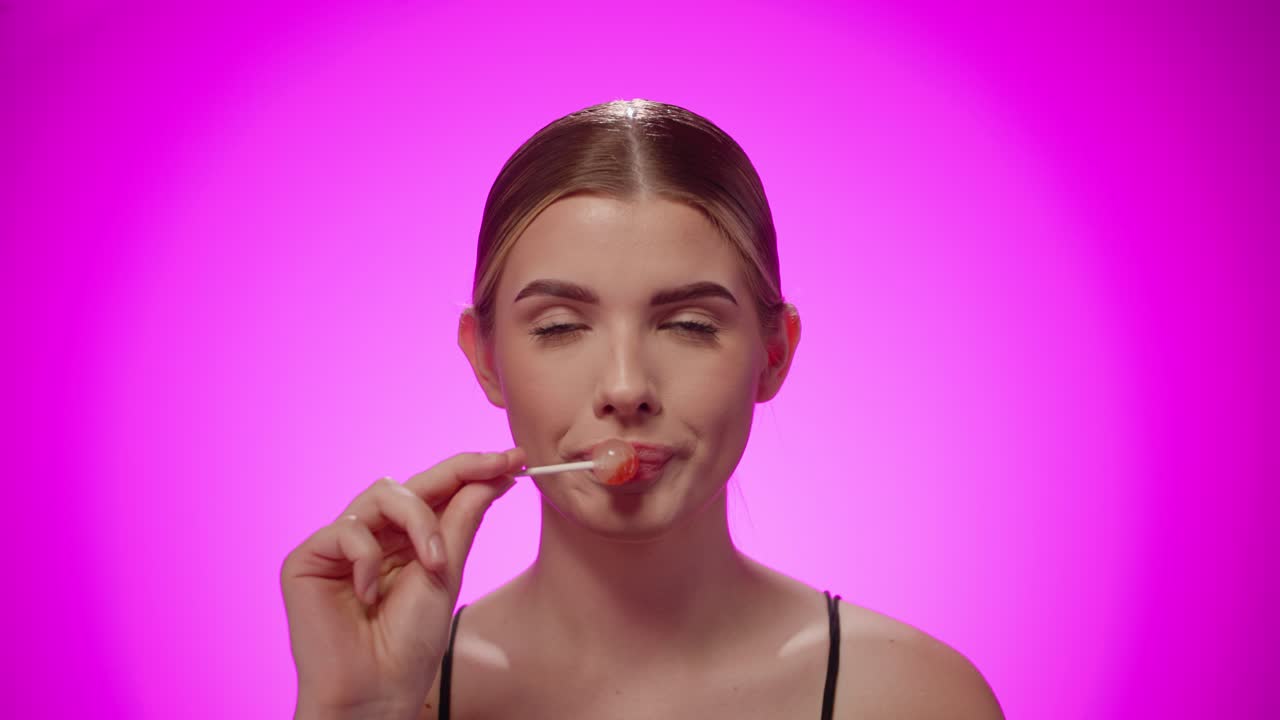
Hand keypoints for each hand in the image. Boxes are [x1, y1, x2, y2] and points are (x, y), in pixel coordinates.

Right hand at [281, 447, 525, 717]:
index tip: (515, 459)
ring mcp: (338, 546)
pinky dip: (368, 558)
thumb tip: (491, 476)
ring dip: (419, 523)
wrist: (377, 691)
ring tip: (435, 564)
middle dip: (458, 473)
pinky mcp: (306, 560)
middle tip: (497, 470)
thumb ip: (461, 523)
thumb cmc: (411, 644)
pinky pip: (347, 530)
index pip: (436, 492)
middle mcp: (371, 536)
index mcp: (404, 541)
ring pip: (382, 494)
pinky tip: (369, 594)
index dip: (472, 470)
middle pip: (410, 484)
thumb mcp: (447, 573)